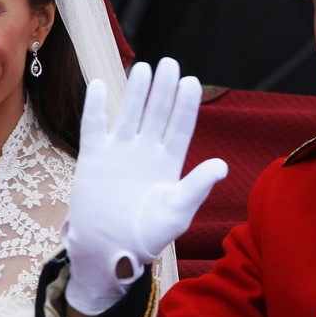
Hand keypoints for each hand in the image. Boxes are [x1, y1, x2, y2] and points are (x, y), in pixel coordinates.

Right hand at [63, 58, 227, 314]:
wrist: (108, 252)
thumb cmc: (147, 237)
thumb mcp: (177, 213)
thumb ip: (197, 187)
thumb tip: (221, 166)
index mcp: (169, 163)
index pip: (180, 127)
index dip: (186, 105)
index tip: (191, 82)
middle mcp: (146, 152)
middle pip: (157, 113)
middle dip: (164, 89)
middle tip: (170, 64)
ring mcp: (119, 152)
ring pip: (129, 113)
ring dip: (135, 92)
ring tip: (143, 68)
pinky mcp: (94, 157)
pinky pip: (93, 126)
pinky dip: (94, 107)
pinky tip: (97, 85)